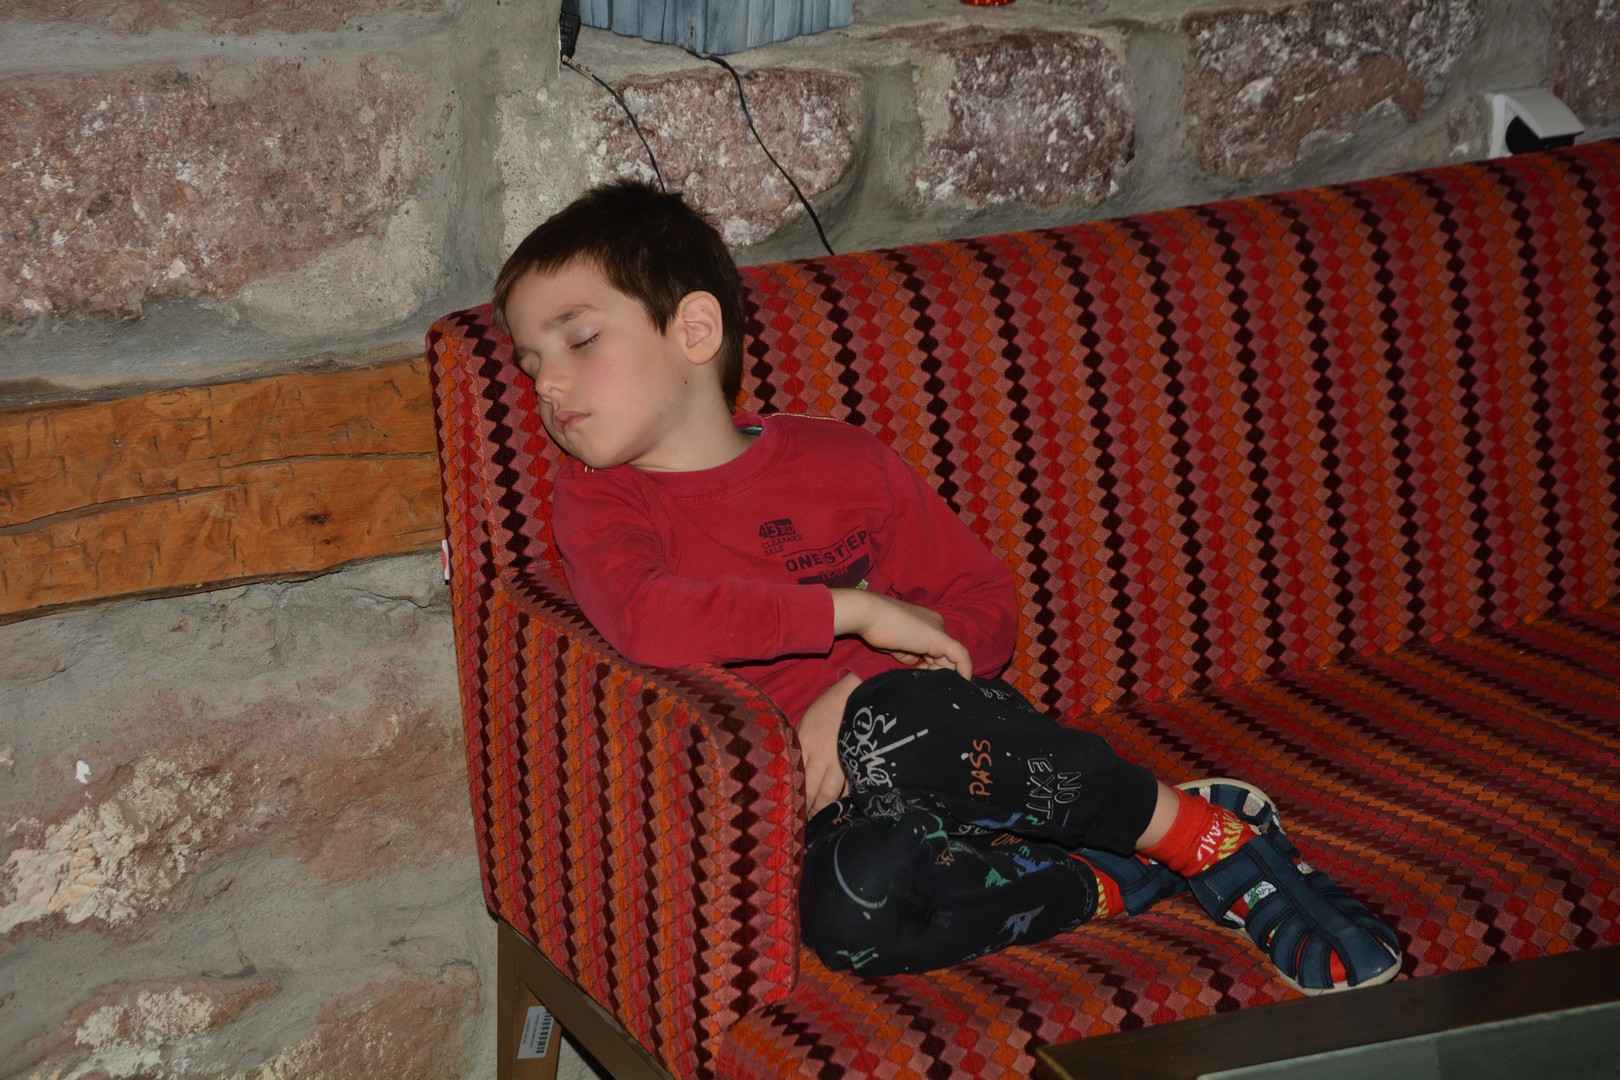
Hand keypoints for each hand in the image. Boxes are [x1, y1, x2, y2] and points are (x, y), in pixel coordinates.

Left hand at [798, 672, 858, 817]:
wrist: (858, 693)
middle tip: (805, 824)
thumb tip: (792, 769)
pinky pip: (850, 786)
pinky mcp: (856, 761)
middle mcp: (821, 755)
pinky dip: (845, 799)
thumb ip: (799, 747)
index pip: (794, 778)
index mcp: (804, 744)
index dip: (793, 796)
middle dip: (809, 810)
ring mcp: (841, 760)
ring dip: (825, 809)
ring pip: (831, 793)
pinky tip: (842, 809)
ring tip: (822, 820)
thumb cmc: (828, 707)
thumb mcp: (805, 724)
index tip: (788, 810)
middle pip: (812, 791)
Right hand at [830, 589, 973, 677]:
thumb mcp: (895, 645)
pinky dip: (964, 670)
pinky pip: (960, 656)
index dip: (931, 666)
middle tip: (925, 683)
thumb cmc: (876, 628)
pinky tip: (964, 682)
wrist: (868, 614)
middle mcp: (936, 624)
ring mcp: (938, 630)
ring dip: (945, 674)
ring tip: (934, 685)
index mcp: (926, 623)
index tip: (922, 677)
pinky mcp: (939, 638)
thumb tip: (916, 663)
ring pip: (951, 657)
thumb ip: (908, 654)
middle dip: (938, 671)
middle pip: (944, 654)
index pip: (935, 649)